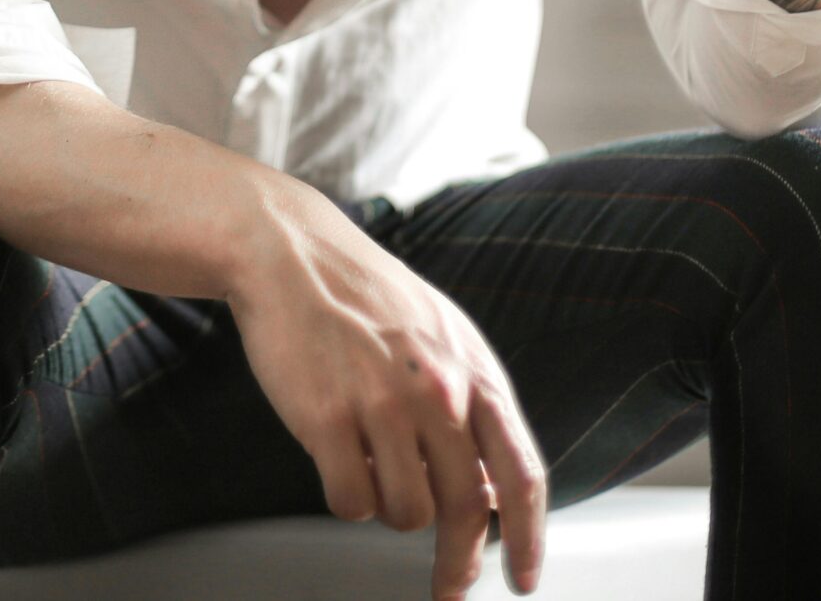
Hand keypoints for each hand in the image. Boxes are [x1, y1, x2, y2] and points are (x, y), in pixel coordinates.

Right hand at [226, 188, 547, 599]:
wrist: (292, 253)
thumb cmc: (367, 298)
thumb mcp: (443, 339)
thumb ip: (474, 408)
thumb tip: (491, 491)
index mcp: (474, 372)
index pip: (521, 473)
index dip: (528, 538)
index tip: (522, 579)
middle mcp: (438, 390)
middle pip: (464, 509)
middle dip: (458, 563)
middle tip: (448, 589)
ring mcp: (382, 404)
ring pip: (405, 513)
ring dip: (390, 508)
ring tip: (370, 464)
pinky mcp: (326, 418)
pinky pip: (350, 502)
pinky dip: (347, 498)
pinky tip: (337, 460)